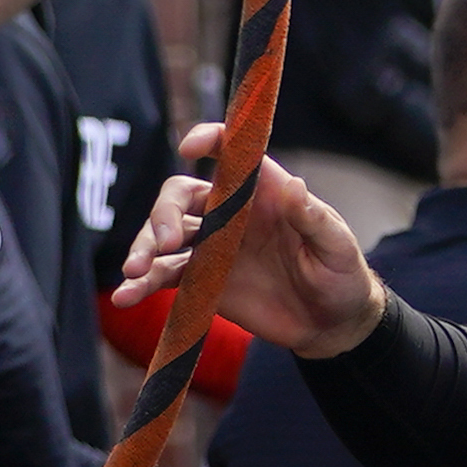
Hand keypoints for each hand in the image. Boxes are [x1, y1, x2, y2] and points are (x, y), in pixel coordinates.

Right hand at [119, 121, 382, 356]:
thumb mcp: (337, 245)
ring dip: (143, 248)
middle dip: (163, 213)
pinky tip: (125, 296)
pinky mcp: (202, 280)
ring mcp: (212, 247)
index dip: (209, 141)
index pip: (231, 155)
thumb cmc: (341, 275)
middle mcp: (230, 213)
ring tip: (132, 274)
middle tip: (164, 244)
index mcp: (262, 192)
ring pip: (163, 235)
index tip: (190, 147)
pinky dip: (143, 284)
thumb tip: (294, 183)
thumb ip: (312, 217)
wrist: (331, 325)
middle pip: (181, 195)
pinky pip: (165, 275)